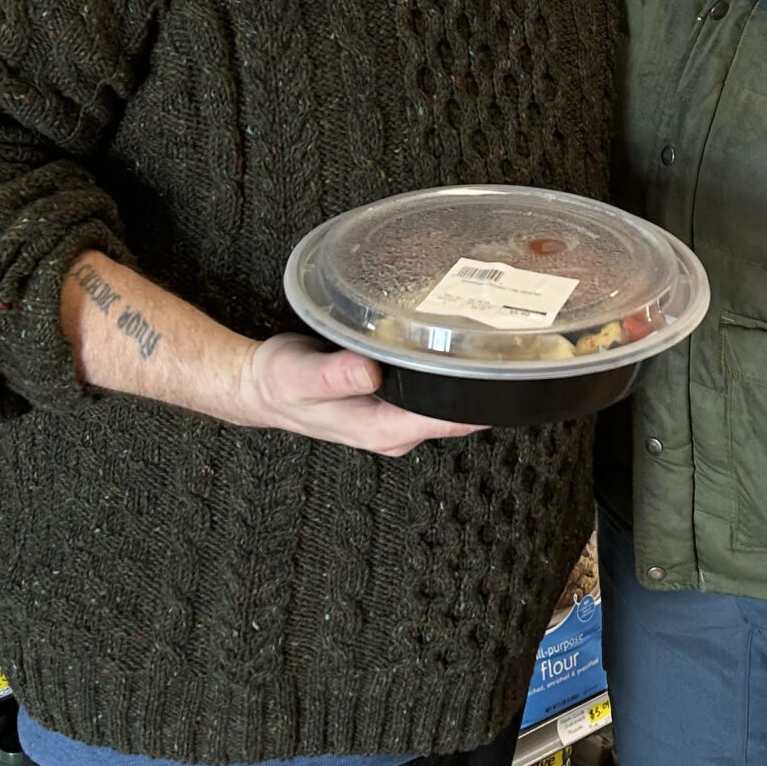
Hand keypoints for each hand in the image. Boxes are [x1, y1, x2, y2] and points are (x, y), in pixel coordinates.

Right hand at [235, 332, 479, 457]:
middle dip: (484, 382)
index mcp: (381, 430)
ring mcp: (396, 418)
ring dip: (468, 376)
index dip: (479, 399)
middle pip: (459, 413)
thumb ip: (333, 376)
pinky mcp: (393, 402)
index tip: (502, 368)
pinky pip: (432, 390)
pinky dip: (447, 371)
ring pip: (449, 402)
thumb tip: (369, 372)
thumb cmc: (278, 383)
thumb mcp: (298, 377)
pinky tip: (453, 343)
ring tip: (488, 334)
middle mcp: (395, 430)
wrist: (260, 387)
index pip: (447, 422)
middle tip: (506, 337)